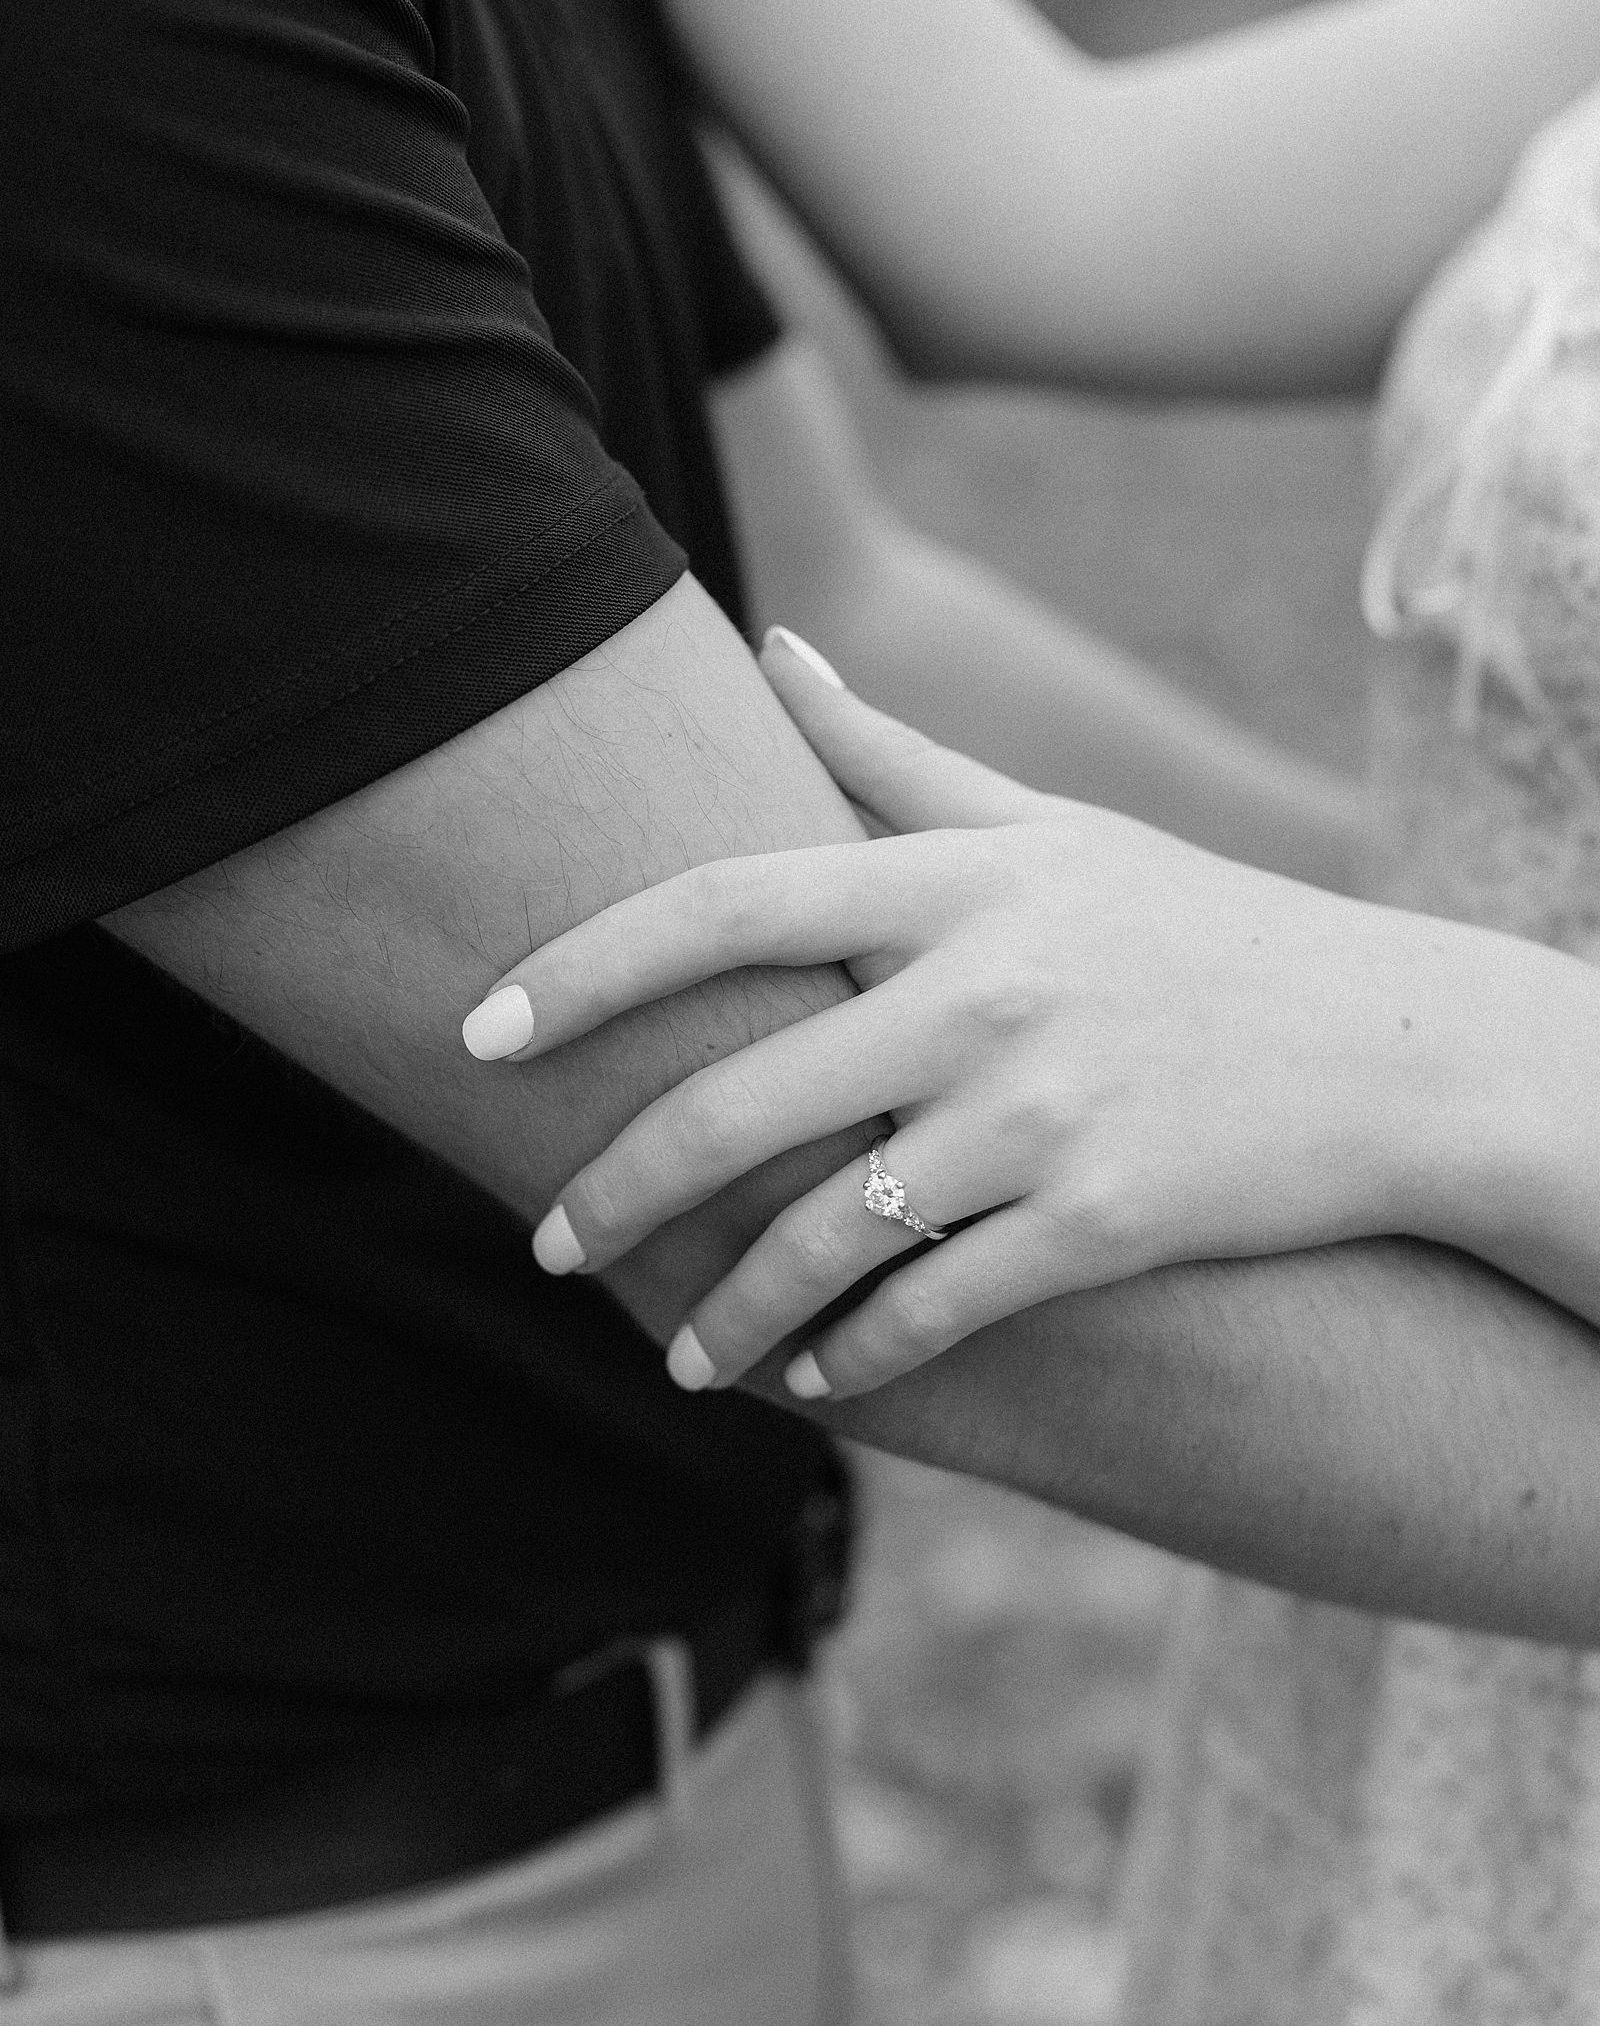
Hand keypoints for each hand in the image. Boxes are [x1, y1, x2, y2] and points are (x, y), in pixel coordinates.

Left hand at [461, 631, 1493, 1398]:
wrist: (1398, 1052)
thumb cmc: (1195, 929)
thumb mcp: (1051, 825)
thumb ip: (894, 756)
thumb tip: (776, 647)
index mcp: (958, 881)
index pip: (725, 903)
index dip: (583, 969)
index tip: (481, 1030)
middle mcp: (985, 989)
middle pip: (741, 1099)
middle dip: (618, 1189)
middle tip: (550, 1243)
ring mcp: (1044, 1113)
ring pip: (825, 1239)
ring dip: (729, 1314)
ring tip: (681, 1355)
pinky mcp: (1105, 1223)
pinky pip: (933, 1311)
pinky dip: (855, 1356)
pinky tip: (817, 1377)